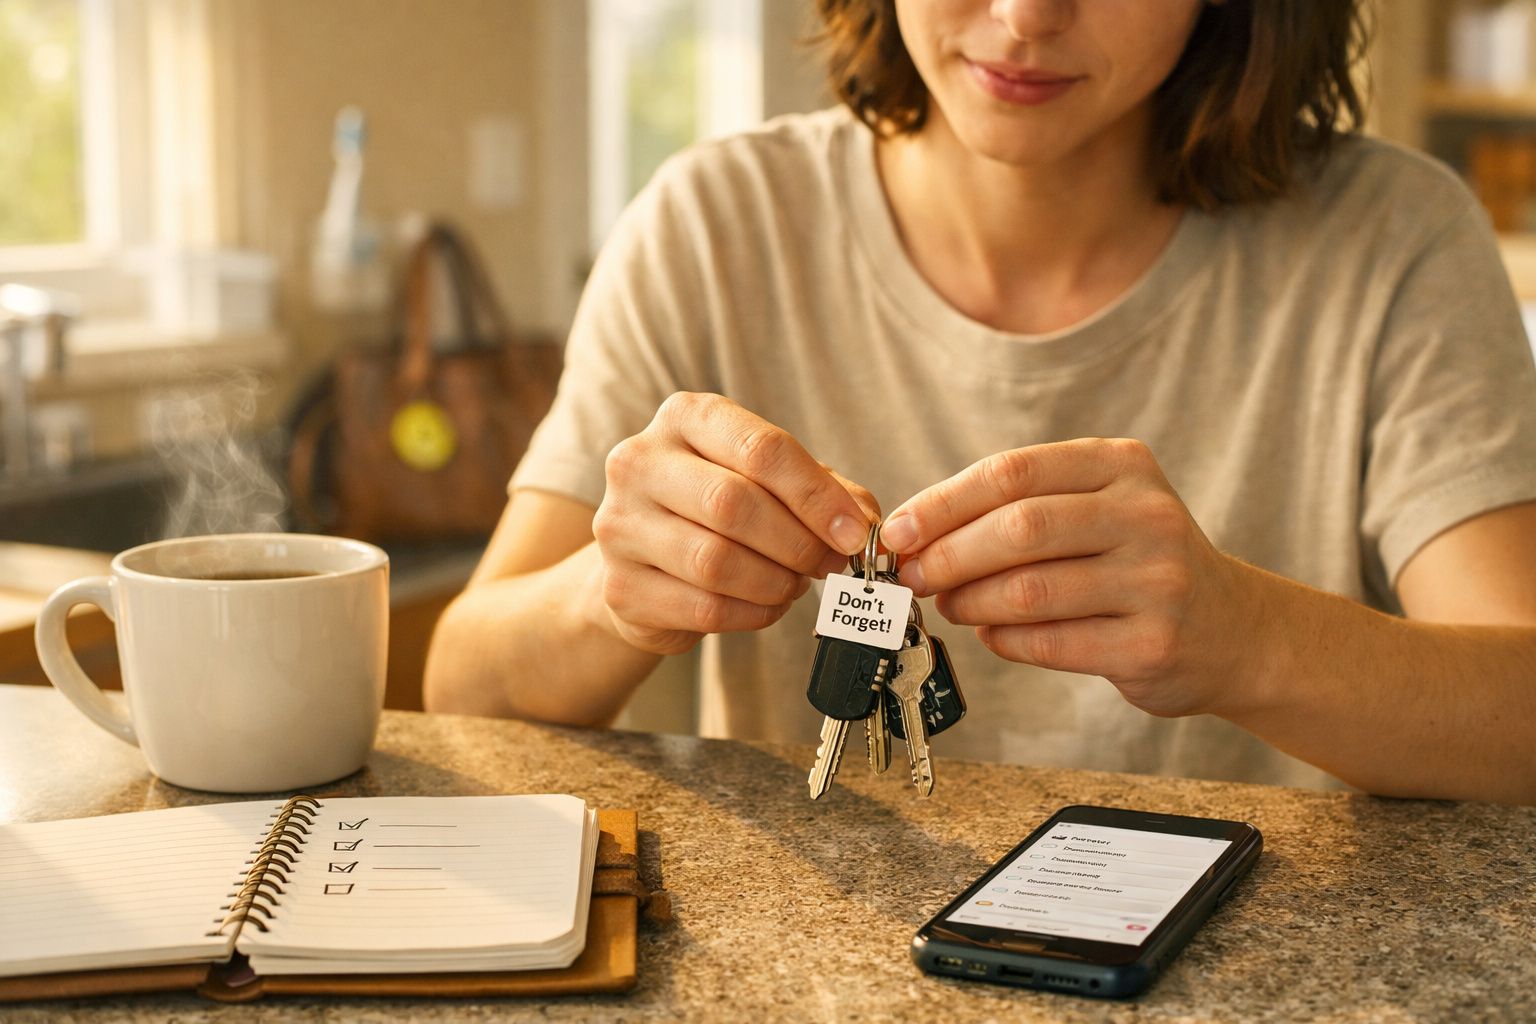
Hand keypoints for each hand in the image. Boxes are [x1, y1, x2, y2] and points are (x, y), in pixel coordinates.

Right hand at [593, 392, 877, 654]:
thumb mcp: (770, 481)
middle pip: (734, 504)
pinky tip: (765, 605)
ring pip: (715, 561)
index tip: (855, 533)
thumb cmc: (716, 511)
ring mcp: (619, 524)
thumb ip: (822, 490)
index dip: (817, 496)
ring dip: (775, 582)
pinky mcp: (619, 586)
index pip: (761, 448)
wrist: (646, 564)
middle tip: (829, 564)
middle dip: (798, 543)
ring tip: (794, 584)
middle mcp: (639, 461)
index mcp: (684, 418)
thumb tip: (866, 524)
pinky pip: (703, 607)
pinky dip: (751, 614)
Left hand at [880, 438, 1252, 717]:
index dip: (942, 503)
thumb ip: (1021, 508)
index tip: (898, 531)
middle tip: (913, 576)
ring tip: (950, 605)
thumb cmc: (1139, 562)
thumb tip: (918, 534)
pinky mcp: (1153, 644)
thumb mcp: (1100, 507)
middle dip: (948, 555)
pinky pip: (1050, 643)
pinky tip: (992, 634)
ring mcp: (1156, 581)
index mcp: (1122, 465)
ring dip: (970, 602)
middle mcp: (1146, 515)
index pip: (1011, 473)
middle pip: (1018, 528)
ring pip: (1028, 591)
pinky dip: (1004, 640)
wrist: (1235, 630)